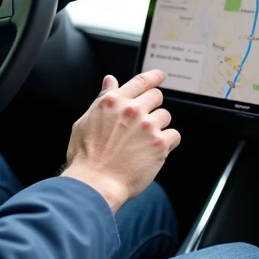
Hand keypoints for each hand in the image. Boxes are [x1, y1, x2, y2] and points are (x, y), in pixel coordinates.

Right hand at [61, 69, 179, 213]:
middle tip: (145, 120)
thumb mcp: (84, 121)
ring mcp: (147, 126)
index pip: (140, 81)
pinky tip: (154, 150)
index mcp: (113, 101)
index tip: (160, 76)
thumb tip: (110, 81)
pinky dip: (167, 142)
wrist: (95, 183)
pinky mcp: (160, 144)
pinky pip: (174, 135)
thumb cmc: (86, 157)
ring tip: (144, 140)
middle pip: (156, 96)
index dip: (153, 77)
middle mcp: (132, 110)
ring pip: (165, 116)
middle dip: (153, 106)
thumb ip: (102, 99)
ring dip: (158, 125)